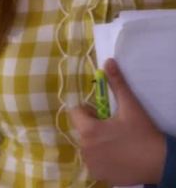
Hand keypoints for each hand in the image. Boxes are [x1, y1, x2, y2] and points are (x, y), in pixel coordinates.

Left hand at [68, 58, 165, 184]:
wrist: (160, 162)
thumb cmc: (143, 133)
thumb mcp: (130, 107)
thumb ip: (116, 84)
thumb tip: (108, 62)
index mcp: (88, 129)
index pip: (76, 112)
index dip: (89, 111)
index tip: (105, 115)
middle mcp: (84, 147)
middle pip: (81, 129)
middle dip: (93, 126)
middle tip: (114, 129)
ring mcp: (90, 163)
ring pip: (86, 145)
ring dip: (96, 142)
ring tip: (117, 143)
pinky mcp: (98, 174)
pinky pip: (92, 161)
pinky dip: (101, 158)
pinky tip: (117, 156)